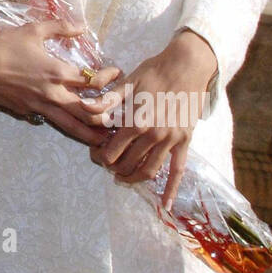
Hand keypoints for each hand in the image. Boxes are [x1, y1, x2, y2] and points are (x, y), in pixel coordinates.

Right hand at [0, 19, 122, 146]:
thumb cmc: (4, 45)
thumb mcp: (33, 30)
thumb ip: (61, 27)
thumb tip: (83, 26)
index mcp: (56, 72)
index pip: (93, 82)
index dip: (109, 79)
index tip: (116, 74)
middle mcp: (52, 94)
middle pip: (89, 112)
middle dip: (108, 115)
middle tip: (120, 115)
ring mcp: (40, 107)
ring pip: (71, 126)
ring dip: (91, 133)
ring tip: (105, 140)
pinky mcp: (28, 113)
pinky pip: (51, 121)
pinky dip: (66, 126)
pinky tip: (72, 126)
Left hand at [87, 30, 217, 209]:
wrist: (186, 66)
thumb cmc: (154, 71)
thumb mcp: (127, 83)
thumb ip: (107, 100)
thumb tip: (84, 108)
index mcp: (135, 121)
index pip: (111, 150)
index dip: (100, 156)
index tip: (96, 154)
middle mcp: (153, 135)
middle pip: (128, 163)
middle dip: (114, 168)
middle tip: (108, 166)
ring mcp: (170, 141)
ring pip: (149, 171)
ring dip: (134, 178)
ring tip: (124, 177)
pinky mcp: (184, 142)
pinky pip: (178, 171)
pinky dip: (171, 190)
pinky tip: (166, 206)